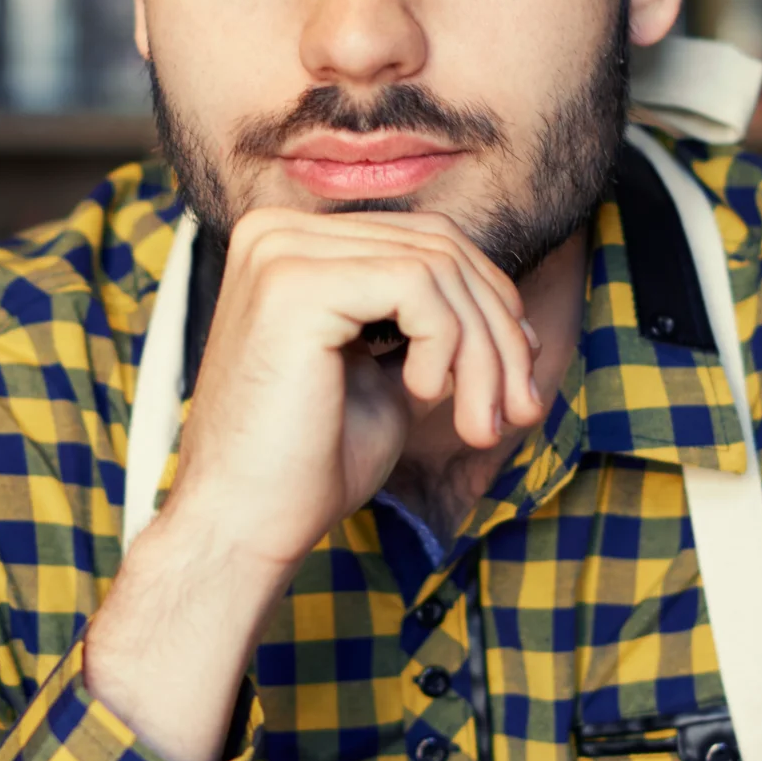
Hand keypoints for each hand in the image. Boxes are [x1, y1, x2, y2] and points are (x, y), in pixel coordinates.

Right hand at [85, 209, 541, 760]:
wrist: (242, 526)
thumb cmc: (308, 465)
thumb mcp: (385, 378)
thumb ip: (433, 331)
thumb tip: (516, 318)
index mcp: (294, 246)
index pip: (426, 242)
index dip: (491, 306)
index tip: (518, 382)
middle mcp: (278, 233)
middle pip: (439, 247)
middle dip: (499, 332)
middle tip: (519, 408)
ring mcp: (280, 252)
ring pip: (437, 267)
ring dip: (483, 352)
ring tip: (480, 421)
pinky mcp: (292, 284)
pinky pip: (416, 286)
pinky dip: (446, 346)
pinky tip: (424, 394)